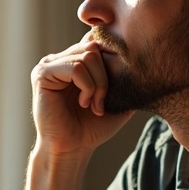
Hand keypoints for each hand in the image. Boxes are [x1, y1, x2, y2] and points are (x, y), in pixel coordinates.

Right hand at [31, 33, 134, 158]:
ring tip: (93, 105)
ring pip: (87, 56)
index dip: (110, 56)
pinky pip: (76, 68)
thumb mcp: (117, 100)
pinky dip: (87, 86)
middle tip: (102, 101)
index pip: (96, 40)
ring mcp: (50, 64)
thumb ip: (126, 78)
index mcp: (75, 61)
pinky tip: (83, 103)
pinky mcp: (43, 74)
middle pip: (94, 46)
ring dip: (98, 84)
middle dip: (106, 75)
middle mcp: (61, 58)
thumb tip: (145, 60)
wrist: (72, 149)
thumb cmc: (92, 128)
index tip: (118, 81)